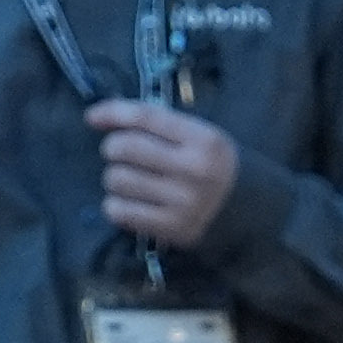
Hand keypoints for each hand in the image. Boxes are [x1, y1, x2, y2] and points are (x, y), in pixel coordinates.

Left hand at [89, 97, 237, 249]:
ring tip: (128, 182)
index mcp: (203, 139)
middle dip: (113, 149)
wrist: (251, 213)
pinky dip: (115, 206)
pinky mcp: (173, 229)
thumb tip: (101, 115)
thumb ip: (160, 125)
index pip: (145, 117)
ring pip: (117, 180)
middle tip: (119, 155)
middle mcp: (193, 169)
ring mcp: (183, 201)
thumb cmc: (215, 167)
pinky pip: (121, 212)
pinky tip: (128, 203)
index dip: (112, 113)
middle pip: (125, 148)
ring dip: (114, 179)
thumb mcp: (200, 136)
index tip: (92, 117)